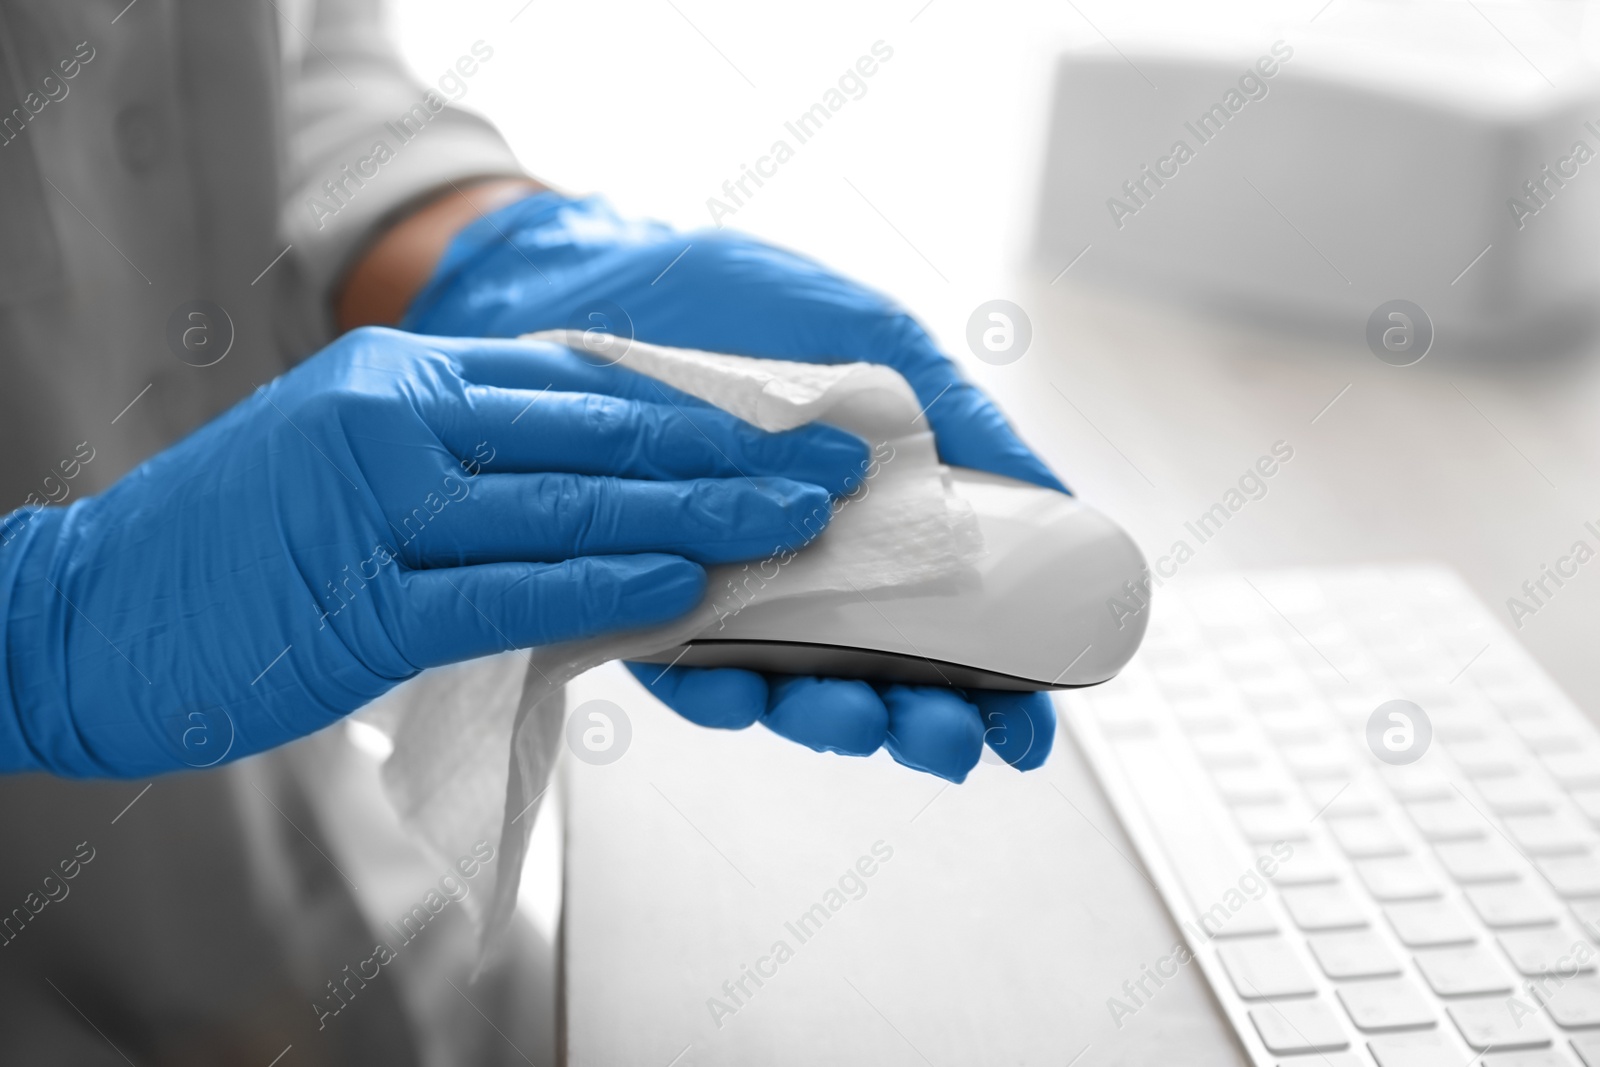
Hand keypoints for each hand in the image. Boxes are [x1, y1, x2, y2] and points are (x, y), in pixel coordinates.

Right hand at [0, 328, 865, 776]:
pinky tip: (685, 593)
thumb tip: (605, 491)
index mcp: (399, 381)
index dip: (693, 405)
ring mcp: (374, 512)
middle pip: (597, 435)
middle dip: (727, 454)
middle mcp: (393, 424)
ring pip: (570, 509)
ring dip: (697, 520)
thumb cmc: (229, 548)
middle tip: (828, 467)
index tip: (780, 420)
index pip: (578, 383)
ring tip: (792, 524)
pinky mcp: (358, 608)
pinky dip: (606, 595)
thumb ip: (465, 461)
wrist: (81, 614)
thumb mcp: (348, 463)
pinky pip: (511, 596)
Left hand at [402, 193, 1057, 780]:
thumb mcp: (875, 342)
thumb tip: (1058, 495)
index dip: (994, 690)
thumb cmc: (740, 298)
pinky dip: (713, 685)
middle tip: (948, 736)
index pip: (948, 630)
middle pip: (875, 679)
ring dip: (825, 719)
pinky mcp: (636, 590)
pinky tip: (746, 687)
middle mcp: (803, 571)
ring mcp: (723, 589)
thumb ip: (959, 421)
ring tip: (859, 716)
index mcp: (873, 524)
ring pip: (783, 690)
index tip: (1028, 730)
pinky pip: (676, 664)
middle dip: (916, 723)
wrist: (606, 262)